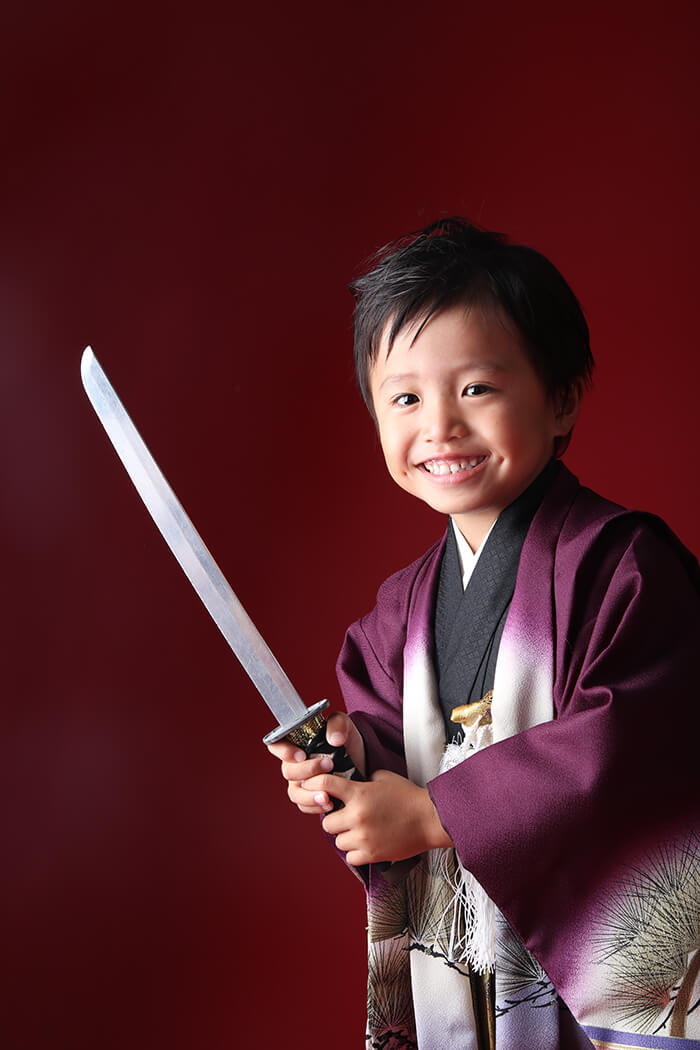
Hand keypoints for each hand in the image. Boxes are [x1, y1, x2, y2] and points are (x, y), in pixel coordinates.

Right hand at [266, 711, 365, 814]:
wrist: (360, 761)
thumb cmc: (345, 739)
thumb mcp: (343, 724)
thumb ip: (337, 724)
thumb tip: (335, 739)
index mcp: (295, 743)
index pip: (277, 745)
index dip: (284, 752)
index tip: (301, 755)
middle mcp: (294, 764)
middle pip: (288, 771)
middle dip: (307, 770)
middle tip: (328, 765)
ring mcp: (300, 782)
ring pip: (294, 792)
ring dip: (309, 795)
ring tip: (327, 796)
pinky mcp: (310, 797)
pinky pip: (304, 806)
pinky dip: (315, 806)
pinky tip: (330, 803)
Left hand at [310, 769, 452, 865]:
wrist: (429, 819)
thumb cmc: (408, 797)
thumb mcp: (383, 777)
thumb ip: (362, 780)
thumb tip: (346, 783)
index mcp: (359, 794)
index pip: (325, 785)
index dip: (315, 785)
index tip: (315, 790)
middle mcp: (357, 816)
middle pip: (327, 823)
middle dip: (334, 819)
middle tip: (346, 816)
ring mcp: (363, 838)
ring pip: (338, 841)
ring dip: (345, 836)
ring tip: (359, 830)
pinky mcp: (371, 855)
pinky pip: (350, 857)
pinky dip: (355, 852)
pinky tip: (365, 843)